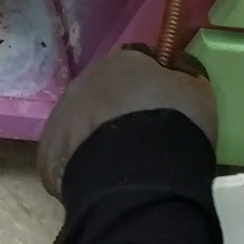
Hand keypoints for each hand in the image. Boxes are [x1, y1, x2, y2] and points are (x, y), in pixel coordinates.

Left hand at [37, 45, 216, 198]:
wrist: (137, 174)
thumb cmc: (174, 125)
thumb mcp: (197, 92)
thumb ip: (184, 77)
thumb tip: (178, 70)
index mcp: (122, 62)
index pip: (138, 63)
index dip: (151, 83)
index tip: (164, 104)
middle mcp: (84, 82)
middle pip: (103, 93)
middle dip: (118, 110)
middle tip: (141, 136)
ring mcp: (60, 117)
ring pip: (80, 123)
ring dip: (97, 136)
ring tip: (120, 164)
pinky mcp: (47, 154)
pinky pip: (67, 155)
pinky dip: (82, 164)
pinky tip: (101, 181)